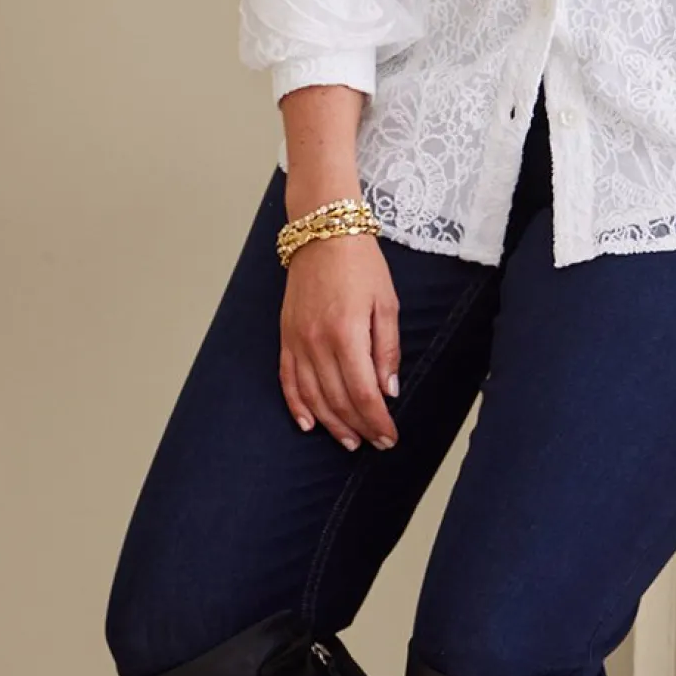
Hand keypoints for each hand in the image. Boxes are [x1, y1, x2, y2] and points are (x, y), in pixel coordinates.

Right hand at [279, 233, 400, 450]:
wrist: (323, 233)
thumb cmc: (361, 264)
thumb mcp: (386, 303)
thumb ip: (387, 349)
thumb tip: (389, 390)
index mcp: (347, 333)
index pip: (363, 392)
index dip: (377, 421)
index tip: (390, 436)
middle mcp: (318, 342)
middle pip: (338, 399)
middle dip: (360, 427)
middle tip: (376, 443)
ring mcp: (297, 340)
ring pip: (312, 396)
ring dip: (332, 424)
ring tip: (349, 441)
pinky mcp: (285, 336)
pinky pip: (288, 379)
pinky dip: (297, 405)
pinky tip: (309, 424)